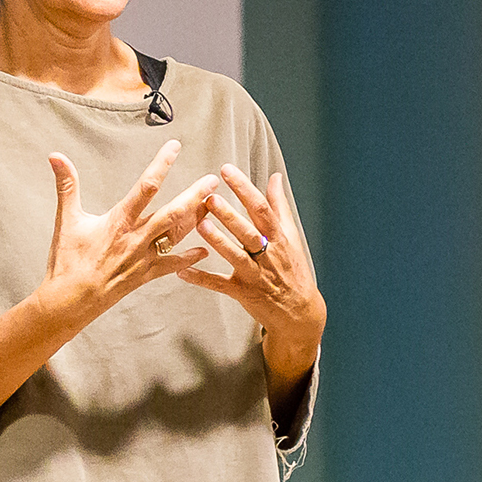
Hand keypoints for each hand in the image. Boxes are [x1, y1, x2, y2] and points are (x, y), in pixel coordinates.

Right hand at [41, 139, 217, 317]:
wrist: (70, 301)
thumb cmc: (67, 260)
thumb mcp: (65, 219)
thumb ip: (66, 185)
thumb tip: (56, 156)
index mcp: (119, 221)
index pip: (146, 186)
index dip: (162, 164)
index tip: (175, 147)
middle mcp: (136, 238)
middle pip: (173, 213)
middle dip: (195, 196)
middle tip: (213, 181)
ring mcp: (143, 258)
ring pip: (177, 236)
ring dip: (197, 220)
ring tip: (215, 205)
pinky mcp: (145, 275)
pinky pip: (172, 265)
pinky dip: (189, 258)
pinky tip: (205, 251)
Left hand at [178, 166, 325, 402]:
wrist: (299, 312)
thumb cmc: (293, 269)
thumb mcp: (291, 236)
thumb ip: (279, 205)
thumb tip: (274, 177)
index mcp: (279, 237)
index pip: (261, 208)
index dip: (244, 188)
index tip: (227, 170)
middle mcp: (268, 255)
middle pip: (248, 232)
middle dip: (229, 215)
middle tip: (209, 197)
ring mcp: (254, 275)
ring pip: (235, 256)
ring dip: (217, 241)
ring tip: (199, 225)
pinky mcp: (242, 293)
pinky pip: (219, 285)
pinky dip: (201, 278)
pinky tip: (182, 271)